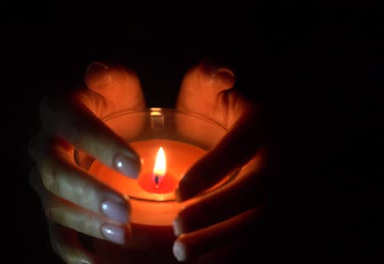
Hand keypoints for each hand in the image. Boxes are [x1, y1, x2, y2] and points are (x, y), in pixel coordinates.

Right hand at [28, 62, 144, 262]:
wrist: (95, 125)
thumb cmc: (113, 104)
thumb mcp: (116, 87)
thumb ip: (111, 80)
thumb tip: (97, 72)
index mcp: (59, 111)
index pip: (72, 125)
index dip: (99, 145)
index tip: (134, 165)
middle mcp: (44, 145)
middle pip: (56, 172)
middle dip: (90, 193)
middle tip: (125, 209)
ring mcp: (43, 179)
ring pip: (54, 205)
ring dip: (85, 223)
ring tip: (121, 234)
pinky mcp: (52, 205)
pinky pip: (54, 232)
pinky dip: (72, 250)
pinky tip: (94, 263)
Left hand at [172, 61, 278, 261]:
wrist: (241, 118)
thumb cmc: (219, 100)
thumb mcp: (212, 85)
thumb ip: (210, 76)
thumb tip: (221, 71)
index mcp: (260, 125)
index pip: (240, 148)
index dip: (212, 170)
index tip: (179, 191)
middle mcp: (273, 157)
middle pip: (255, 192)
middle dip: (217, 213)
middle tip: (179, 229)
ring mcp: (273, 187)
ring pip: (257, 220)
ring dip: (222, 241)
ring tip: (183, 254)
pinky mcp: (265, 207)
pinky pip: (255, 235)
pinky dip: (230, 252)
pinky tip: (202, 263)